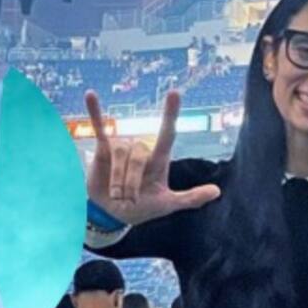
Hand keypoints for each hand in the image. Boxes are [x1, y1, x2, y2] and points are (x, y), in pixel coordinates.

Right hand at [85, 90, 220, 225]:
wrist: (114, 214)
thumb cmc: (143, 207)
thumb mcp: (167, 205)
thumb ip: (190, 198)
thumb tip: (217, 191)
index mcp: (159, 159)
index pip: (166, 133)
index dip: (170, 113)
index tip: (174, 93)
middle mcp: (142, 149)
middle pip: (138, 157)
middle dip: (132, 183)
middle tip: (129, 200)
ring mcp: (122, 147)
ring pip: (119, 154)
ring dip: (117, 179)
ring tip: (116, 195)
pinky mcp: (103, 150)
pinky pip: (100, 128)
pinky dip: (95, 112)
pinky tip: (90, 95)